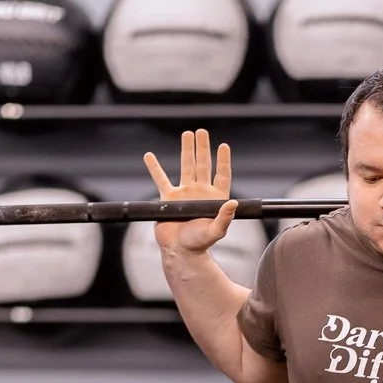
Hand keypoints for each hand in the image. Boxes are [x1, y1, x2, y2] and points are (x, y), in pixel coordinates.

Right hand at [142, 128, 236, 256]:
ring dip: (186, 150)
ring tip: (187, 134)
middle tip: (202, 131)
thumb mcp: (216, 231)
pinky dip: (154, 168)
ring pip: (185, 166)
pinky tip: (149, 156)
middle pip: (202, 164)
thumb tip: (233, 203)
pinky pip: (161, 179)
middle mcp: (200, 192)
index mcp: (214, 198)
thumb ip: (225, 218)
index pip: (221, 174)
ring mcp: (184, 193)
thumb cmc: (200, 243)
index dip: (223, 160)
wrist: (180, 251)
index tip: (223, 146)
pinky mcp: (168, 199)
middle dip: (202, 147)